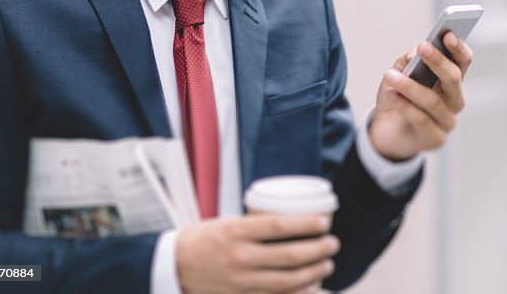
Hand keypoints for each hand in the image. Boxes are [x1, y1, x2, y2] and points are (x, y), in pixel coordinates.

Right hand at [176, 214, 338, 293]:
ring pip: (286, 280)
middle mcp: (239, 257)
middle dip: (318, 250)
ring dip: (313, 273)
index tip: (324, 222)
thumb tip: (294, 220)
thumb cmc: (206, 238)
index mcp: (237, 231)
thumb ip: (258, 224)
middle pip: (289, 256)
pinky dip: (296, 293)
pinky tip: (311, 287)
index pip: (280, 226)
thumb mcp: (230, 222)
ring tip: (326, 265)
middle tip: (332, 244)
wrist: (174, 265)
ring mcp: (239, 281)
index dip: (307, 225)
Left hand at [369, 31, 472, 160]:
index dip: (458, 48)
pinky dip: (404, 105)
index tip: (447, 34)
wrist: (385, 132)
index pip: (463, 61)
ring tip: (390, 75)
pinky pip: (421, 119)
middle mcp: (455, 99)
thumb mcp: (398, 73)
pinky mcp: (436, 139)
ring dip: (410, 86)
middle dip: (438, 61)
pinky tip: (391, 95)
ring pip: (433, 100)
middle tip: (422, 47)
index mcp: (451, 80)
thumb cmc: (397, 97)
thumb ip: (407, 61)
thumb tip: (416, 52)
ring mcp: (448, 121)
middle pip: (454, 78)